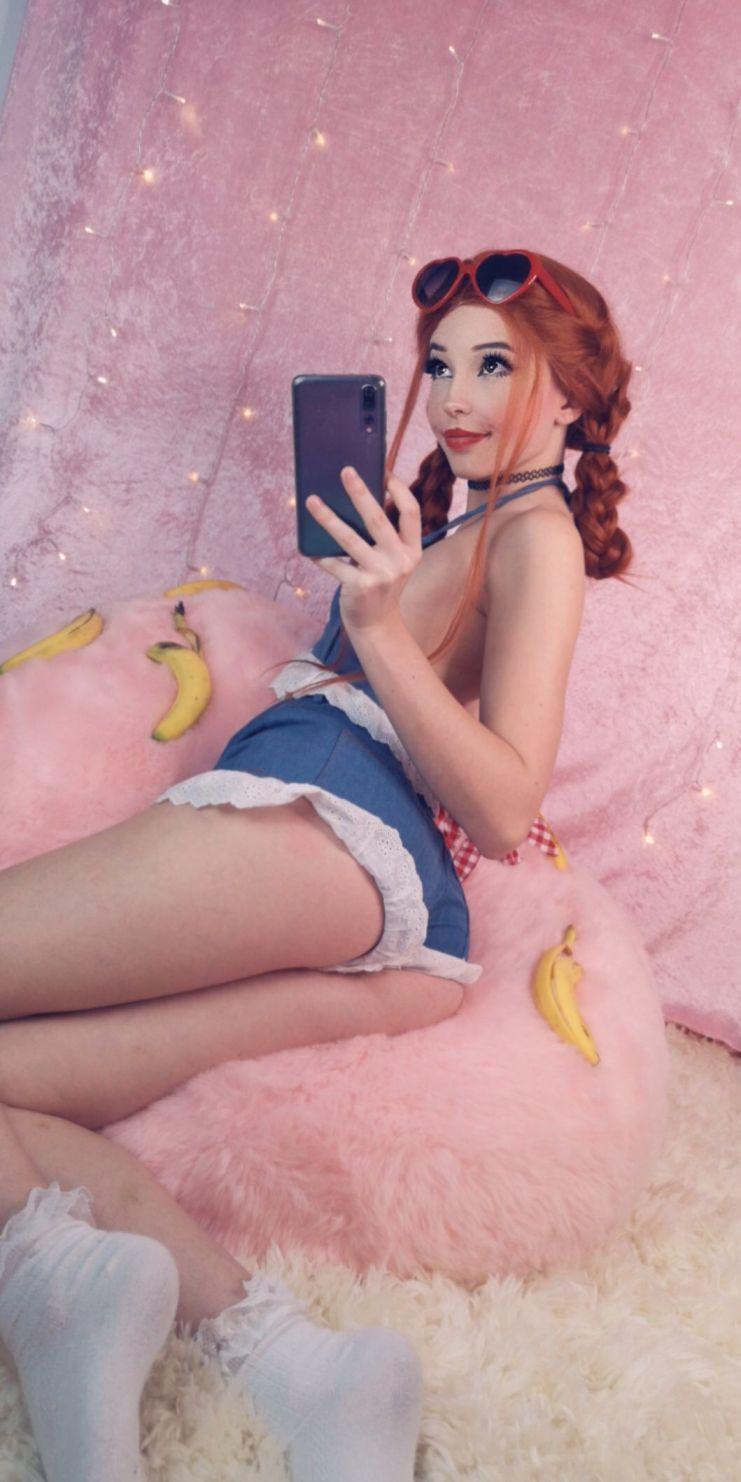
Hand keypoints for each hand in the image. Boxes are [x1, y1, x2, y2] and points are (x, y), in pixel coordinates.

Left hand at [306, 466, 421, 632]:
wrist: (377, 624)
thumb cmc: (380, 584)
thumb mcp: (393, 560)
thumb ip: (384, 537)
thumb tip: (357, 498)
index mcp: (412, 549)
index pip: (411, 511)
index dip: (398, 489)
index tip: (383, 470)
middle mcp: (400, 560)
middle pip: (378, 519)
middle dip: (360, 493)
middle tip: (345, 471)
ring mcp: (381, 574)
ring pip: (350, 539)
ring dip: (328, 518)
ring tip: (311, 500)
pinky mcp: (361, 586)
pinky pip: (335, 564)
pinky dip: (320, 555)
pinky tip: (307, 547)